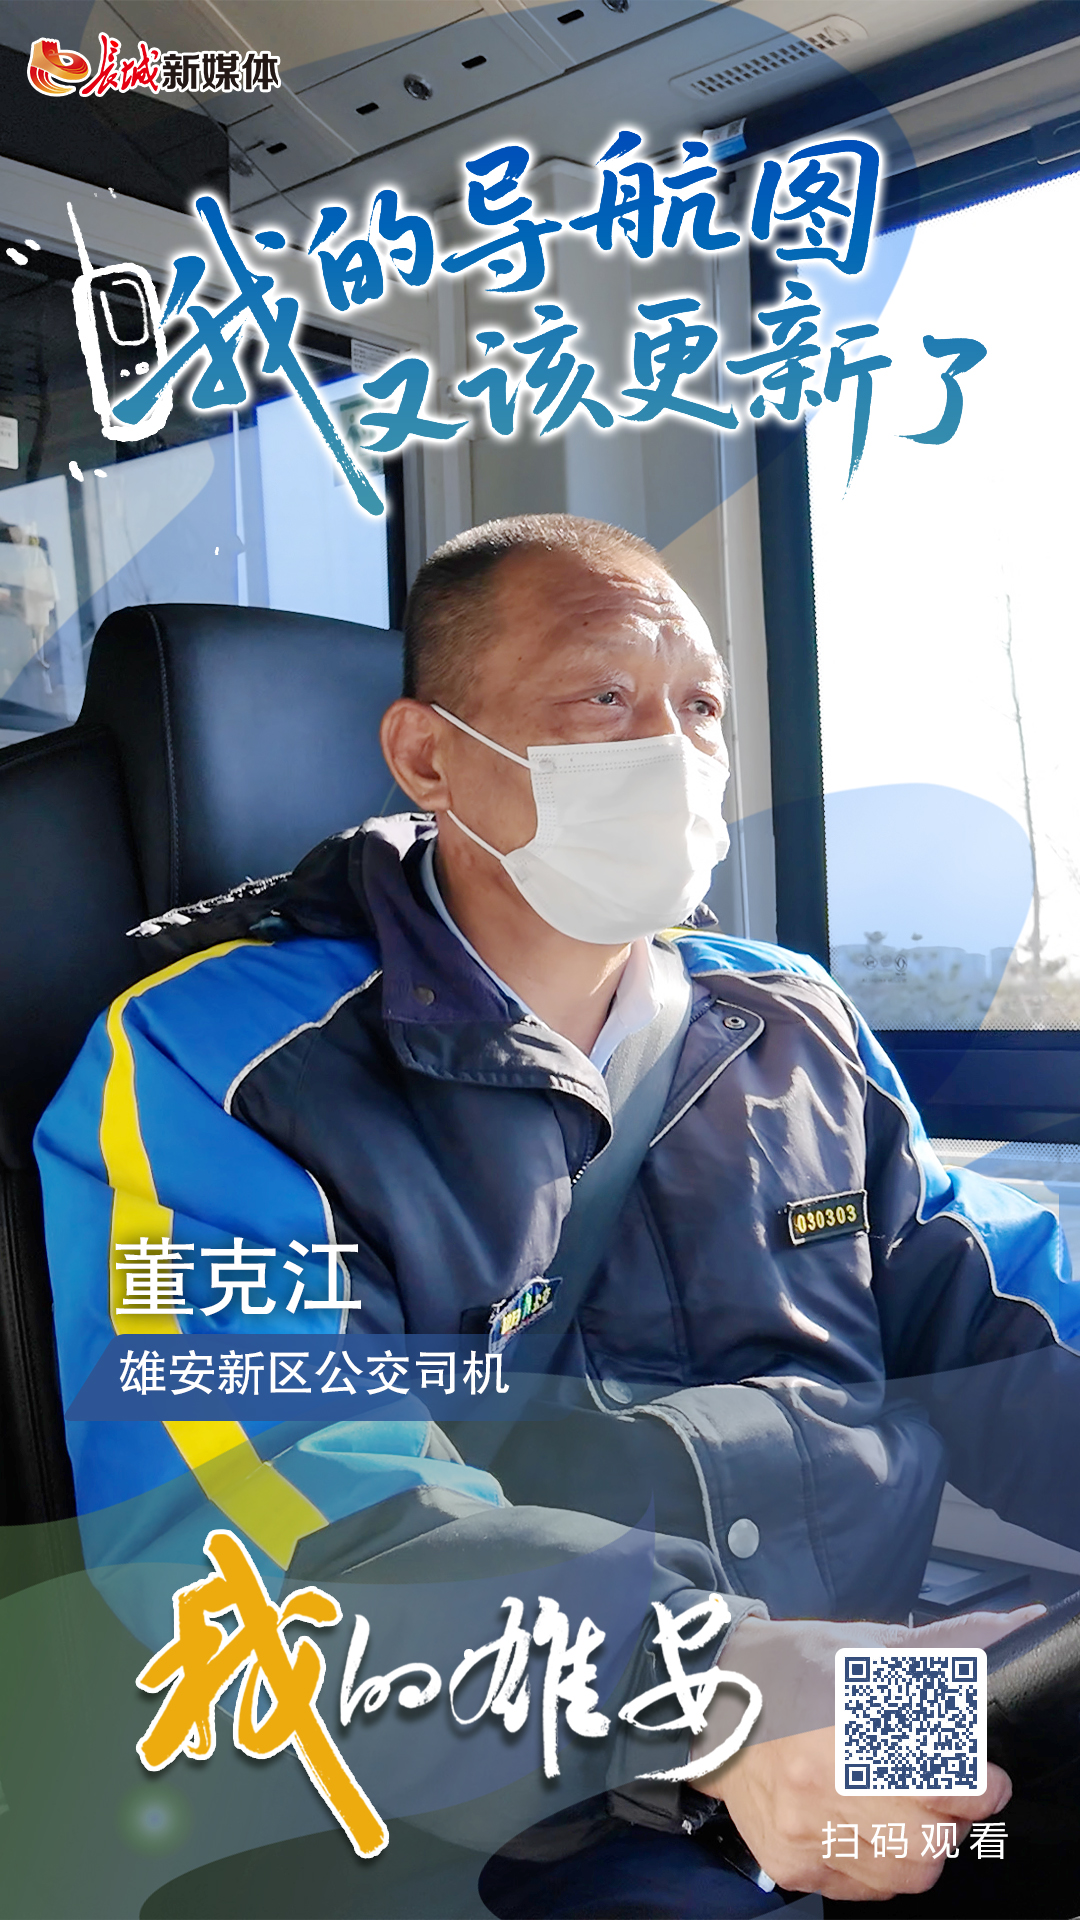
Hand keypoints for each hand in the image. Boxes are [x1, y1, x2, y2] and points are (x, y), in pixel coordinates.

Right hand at [694, 1604, 1044, 1899]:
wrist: (708, 1701)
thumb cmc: (790, 1670)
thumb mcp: (868, 1645)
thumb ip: (949, 1646)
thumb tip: (1015, 1631)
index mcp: (850, 1717)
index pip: (950, 1779)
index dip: (979, 1781)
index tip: (981, 1773)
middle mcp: (824, 1782)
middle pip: (933, 1839)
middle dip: (952, 1818)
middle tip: (939, 1790)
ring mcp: (804, 1831)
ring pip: (905, 1872)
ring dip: (919, 1844)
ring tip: (899, 1806)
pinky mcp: (790, 1862)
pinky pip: (862, 1889)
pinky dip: (877, 1865)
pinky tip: (862, 1825)